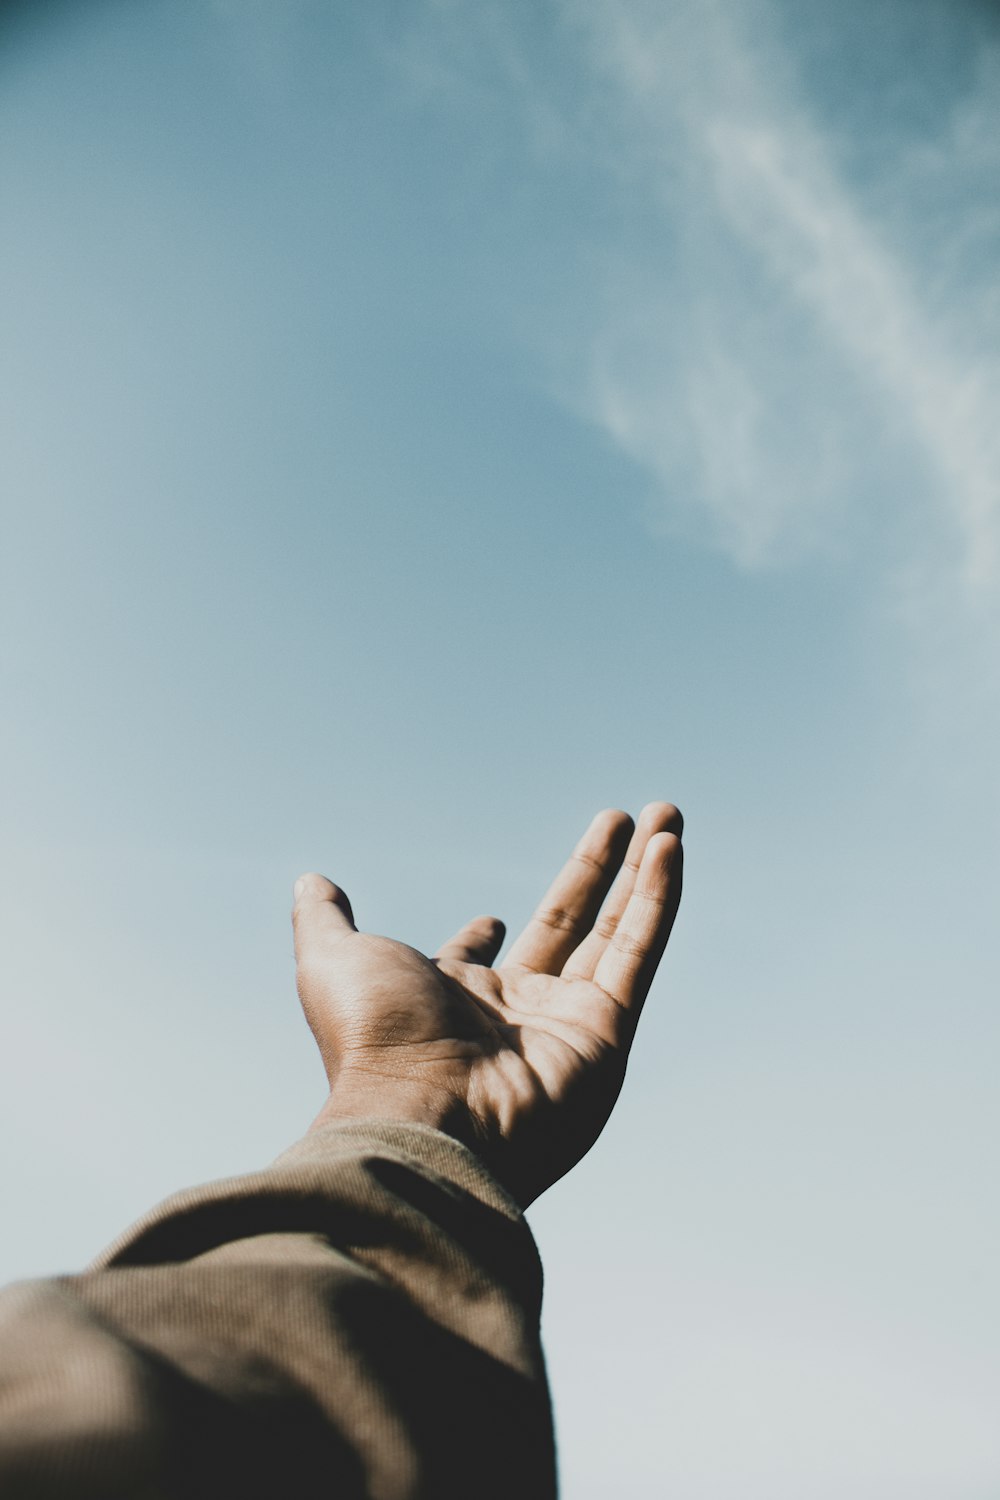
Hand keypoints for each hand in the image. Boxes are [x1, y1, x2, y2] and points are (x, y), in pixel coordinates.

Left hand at [292, 803, 682, 1204]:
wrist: (424, 1116)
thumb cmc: (375, 1043)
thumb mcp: (333, 962)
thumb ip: (326, 920)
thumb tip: (312, 882)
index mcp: (452, 1001)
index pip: (480, 961)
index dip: (483, 938)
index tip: (492, 921)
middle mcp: (514, 1013)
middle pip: (568, 925)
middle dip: (598, 871)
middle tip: (624, 817)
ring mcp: (567, 1024)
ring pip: (616, 931)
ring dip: (645, 871)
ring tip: (667, 812)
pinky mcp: (608, 1033)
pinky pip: (638, 952)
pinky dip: (658, 899)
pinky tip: (671, 846)